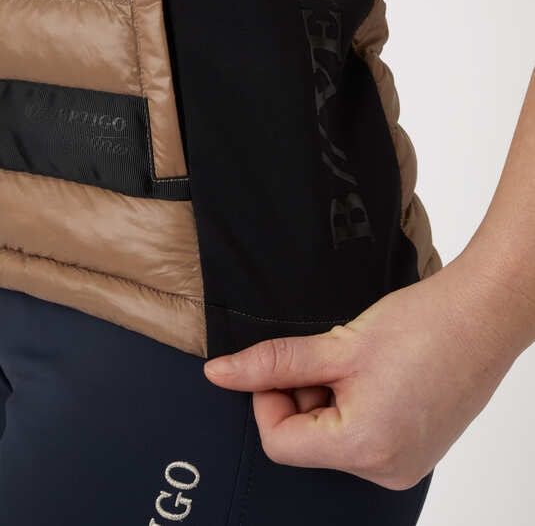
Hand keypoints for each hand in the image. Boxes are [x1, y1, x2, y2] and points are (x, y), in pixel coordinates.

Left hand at [203, 250, 523, 489]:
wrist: (483, 314)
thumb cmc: (423, 325)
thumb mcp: (338, 345)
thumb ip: (274, 364)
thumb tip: (220, 374)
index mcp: (363, 448)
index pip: (278, 441)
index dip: (267, 396)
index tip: (282, 363)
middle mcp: (385, 470)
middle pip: (306, 440)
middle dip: (303, 394)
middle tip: (330, 354)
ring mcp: (405, 463)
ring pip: (333, 437)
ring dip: (330, 396)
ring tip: (360, 360)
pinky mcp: (416, 450)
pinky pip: (364, 435)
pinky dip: (355, 403)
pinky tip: (377, 372)